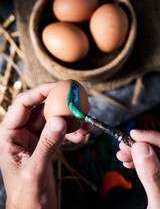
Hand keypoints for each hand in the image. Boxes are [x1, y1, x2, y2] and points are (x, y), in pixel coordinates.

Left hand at [0, 83, 92, 208]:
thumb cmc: (27, 195)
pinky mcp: (44, 143)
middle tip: (78, 103)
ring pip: (52, 119)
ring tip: (85, 124)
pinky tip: (81, 135)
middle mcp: (20, 132)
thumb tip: (60, 120)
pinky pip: (59, 130)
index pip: (23, 104)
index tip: (59, 87)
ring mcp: (33, 137)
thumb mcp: (35, 170)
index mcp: (8, 135)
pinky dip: (71, 131)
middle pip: (41, 109)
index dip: (40, 92)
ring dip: (70, 120)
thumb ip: (47, 144)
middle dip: (61, 106)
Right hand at [117, 129, 159, 208]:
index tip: (134, 135)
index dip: (151, 136)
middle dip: (140, 144)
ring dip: (137, 152)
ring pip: (155, 155)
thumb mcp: (159, 203)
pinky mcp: (159, 178)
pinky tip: (129, 163)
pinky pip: (152, 164)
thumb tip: (141, 147)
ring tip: (122, 156)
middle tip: (123, 146)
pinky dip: (139, 161)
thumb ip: (153, 175)